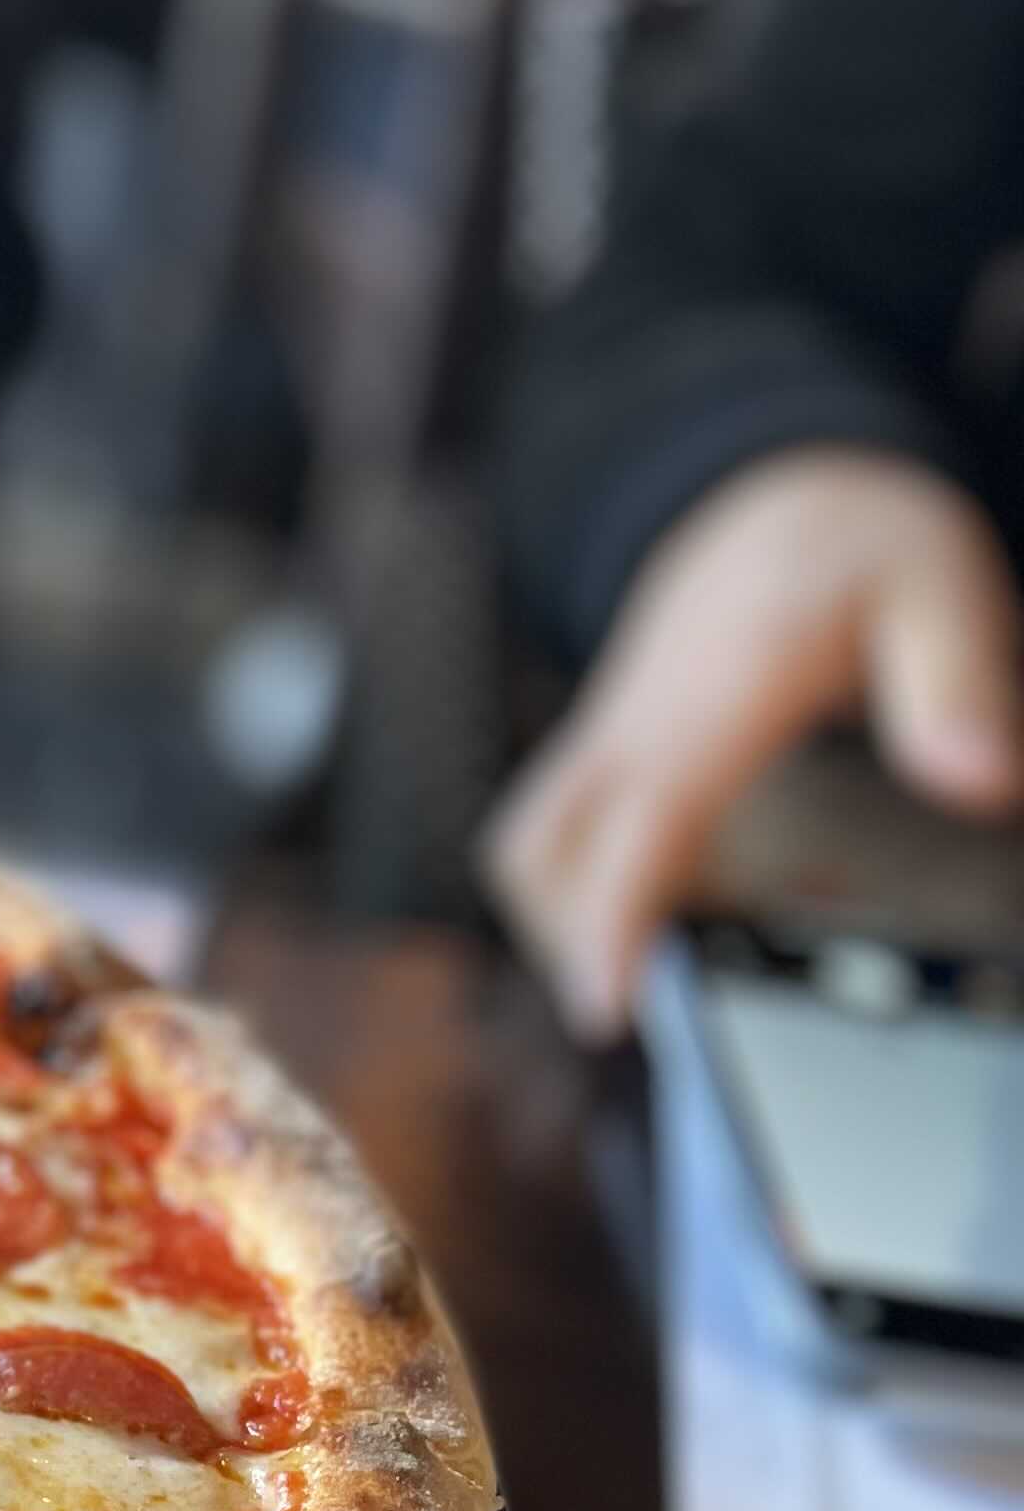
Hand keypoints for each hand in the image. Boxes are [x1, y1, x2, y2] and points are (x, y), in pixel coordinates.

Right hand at [481, 447, 1023, 1039]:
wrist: (777, 498)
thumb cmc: (859, 545)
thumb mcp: (941, 582)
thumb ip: (958, 683)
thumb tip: (981, 787)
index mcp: (715, 689)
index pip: (646, 817)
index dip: (618, 918)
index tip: (609, 1009)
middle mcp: (637, 722)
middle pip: (543, 853)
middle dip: (572, 942)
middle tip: (654, 1013)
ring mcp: (609, 743)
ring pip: (531, 852)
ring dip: (568, 923)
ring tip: (675, 969)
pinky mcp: (607, 760)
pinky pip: (560, 842)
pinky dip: (592, 895)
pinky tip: (692, 911)